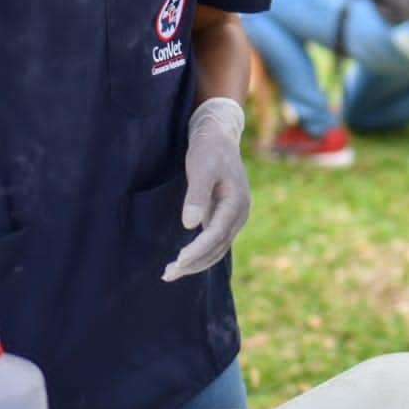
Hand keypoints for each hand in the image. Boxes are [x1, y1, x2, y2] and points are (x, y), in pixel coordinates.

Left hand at [163, 98, 251, 281]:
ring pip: (218, 247)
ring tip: (172, 272)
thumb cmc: (209, 150)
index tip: (176, 262)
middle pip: (218, 247)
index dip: (196, 251)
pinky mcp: (227, 214)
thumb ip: (196, 196)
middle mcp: (240, 213)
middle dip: (195, 263)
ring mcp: (235, 215)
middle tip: (168, 274)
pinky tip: (185, 259)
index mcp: (237, 202)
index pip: (216, 235)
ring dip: (197, 262)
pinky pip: (216, 240)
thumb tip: (189, 225)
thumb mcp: (201, 168)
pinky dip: (202, 252)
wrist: (219, 135)